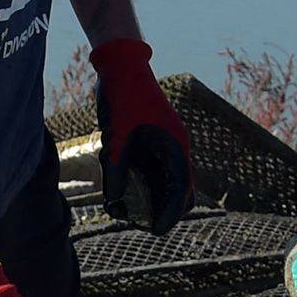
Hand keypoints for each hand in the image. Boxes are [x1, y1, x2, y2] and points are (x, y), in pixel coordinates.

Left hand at [88, 38, 192, 234]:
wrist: (120, 66)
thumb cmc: (124, 99)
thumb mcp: (117, 137)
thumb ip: (117, 169)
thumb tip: (115, 199)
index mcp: (175, 146)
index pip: (181, 190)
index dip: (170, 213)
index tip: (157, 230)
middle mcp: (172, 147)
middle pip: (176, 189)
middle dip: (162, 209)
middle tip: (143, 225)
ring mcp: (161, 143)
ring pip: (161, 180)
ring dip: (148, 197)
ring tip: (126, 212)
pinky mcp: (147, 139)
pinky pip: (147, 168)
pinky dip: (138, 183)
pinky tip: (119, 193)